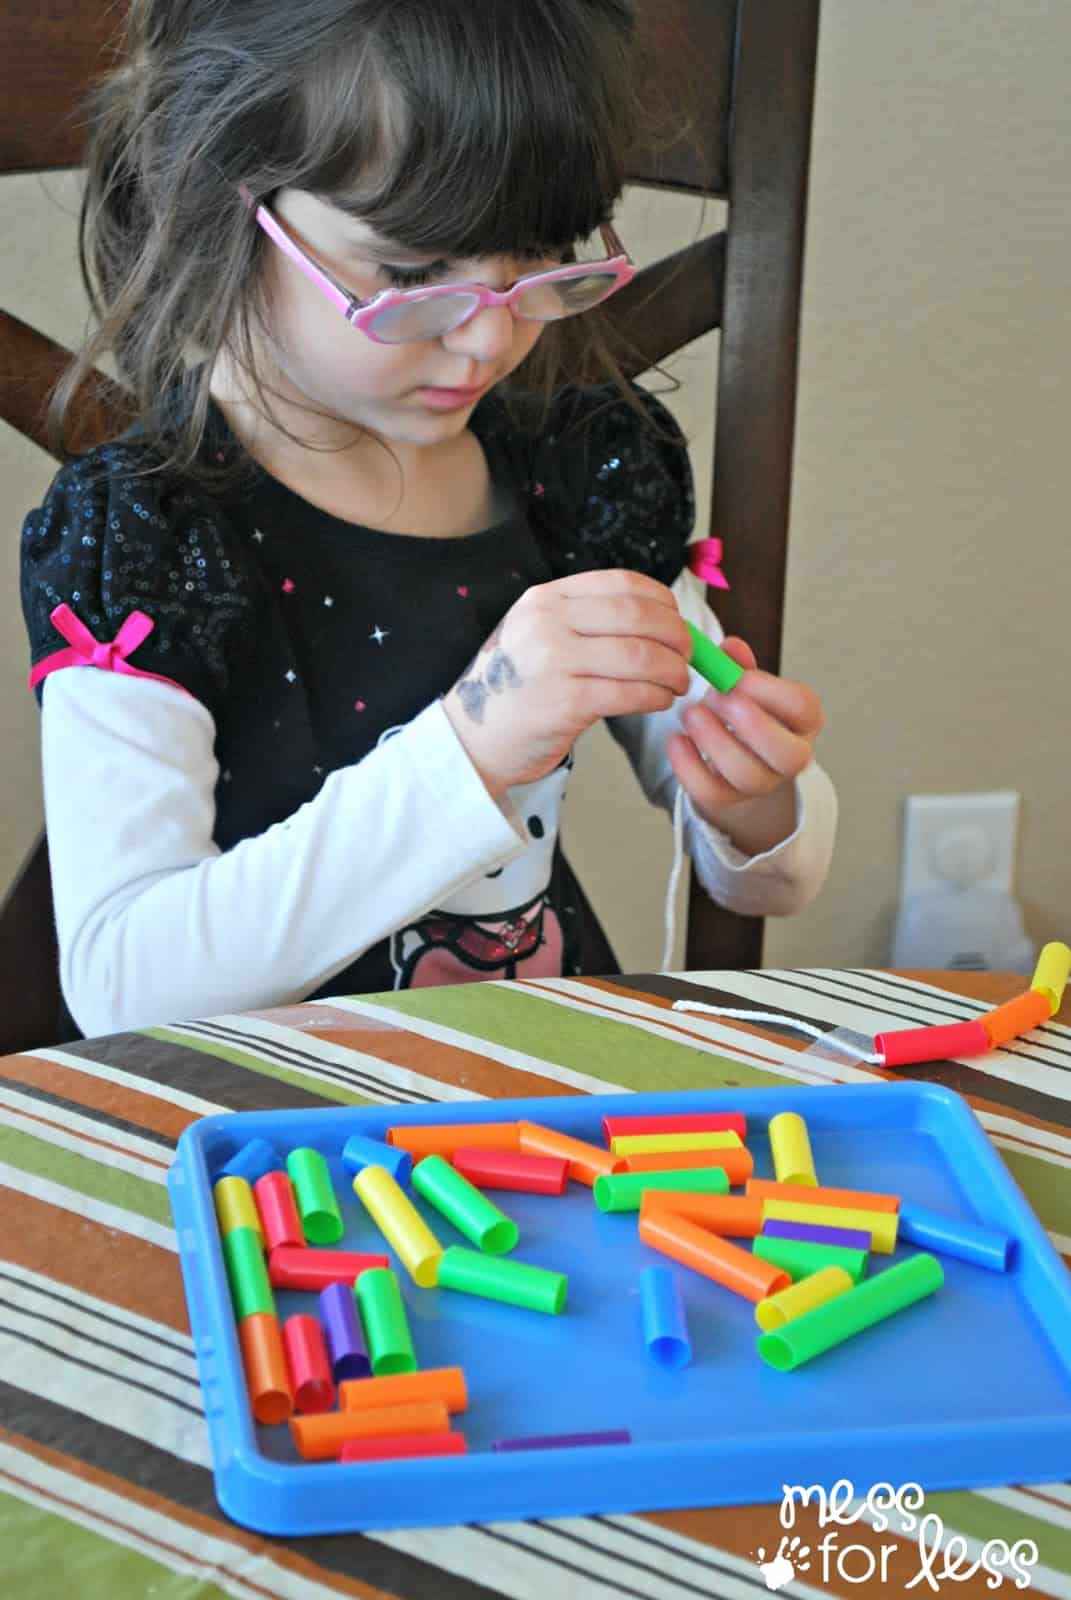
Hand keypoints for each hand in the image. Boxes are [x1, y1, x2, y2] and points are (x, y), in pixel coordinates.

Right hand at [443, 569, 691, 795]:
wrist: (473, 739)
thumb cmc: (517, 690)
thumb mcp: (538, 635)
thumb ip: (585, 621)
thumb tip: (661, 620)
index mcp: (545, 598)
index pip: (621, 584)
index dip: (662, 601)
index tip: (677, 620)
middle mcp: (547, 622)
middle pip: (638, 616)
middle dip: (677, 636)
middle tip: (689, 655)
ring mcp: (553, 661)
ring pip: (640, 654)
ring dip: (673, 669)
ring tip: (678, 682)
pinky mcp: (564, 703)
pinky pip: (631, 692)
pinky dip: (656, 696)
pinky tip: (659, 701)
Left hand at [667, 637, 824, 855]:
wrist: (732, 753)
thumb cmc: (744, 710)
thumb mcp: (746, 683)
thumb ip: (738, 664)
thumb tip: (730, 648)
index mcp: (804, 720)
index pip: (802, 708)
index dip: (769, 691)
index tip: (737, 677)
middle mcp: (792, 757)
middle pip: (787, 755)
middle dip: (749, 724)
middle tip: (715, 697)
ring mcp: (763, 783)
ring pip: (748, 776)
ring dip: (715, 742)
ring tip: (691, 714)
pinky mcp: (730, 800)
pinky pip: (712, 792)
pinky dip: (689, 766)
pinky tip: (677, 740)